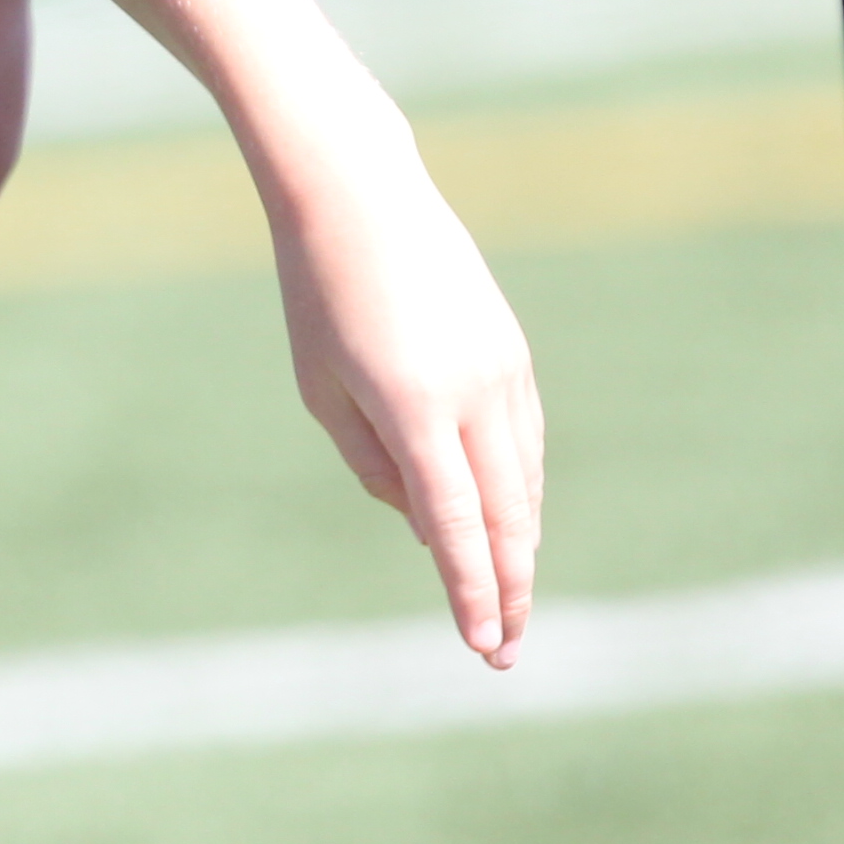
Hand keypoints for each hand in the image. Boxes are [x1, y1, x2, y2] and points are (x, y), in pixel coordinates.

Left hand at [263, 126, 544, 665]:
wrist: (361, 195)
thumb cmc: (319, 295)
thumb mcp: (322, 388)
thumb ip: (373, 465)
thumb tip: (425, 525)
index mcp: (416, 409)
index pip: (454, 525)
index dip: (471, 590)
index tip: (484, 644)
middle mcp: (475, 395)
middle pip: (507, 517)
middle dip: (510, 587)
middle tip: (506, 648)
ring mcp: (505, 372)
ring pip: (524, 482)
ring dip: (519, 544)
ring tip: (509, 600)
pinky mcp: (514, 354)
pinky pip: (524, 441)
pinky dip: (519, 489)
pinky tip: (509, 522)